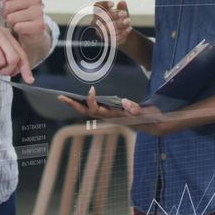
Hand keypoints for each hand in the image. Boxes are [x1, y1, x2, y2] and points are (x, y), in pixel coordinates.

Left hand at [0, 0, 46, 37]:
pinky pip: (18, 27)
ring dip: (10, 22)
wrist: (33, 28)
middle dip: (4, 13)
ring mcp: (40, 12)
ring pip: (12, 17)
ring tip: (16, 21)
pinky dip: (17, 29)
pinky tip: (22, 28)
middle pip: (8, 5)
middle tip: (9, 15)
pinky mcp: (40, 25)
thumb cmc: (20, 9)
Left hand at [57, 88, 171, 134]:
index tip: (91, 89)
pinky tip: (77, 98)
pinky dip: (84, 103)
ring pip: (88, 111)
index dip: (91, 101)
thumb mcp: (147, 114)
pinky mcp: (110, 112)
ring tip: (63, 97)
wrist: (154, 124)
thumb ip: (137, 110)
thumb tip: (126, 103)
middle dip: (73, 105)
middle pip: (86, 112)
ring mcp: (108, 115)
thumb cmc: (150, 118)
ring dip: (75, 104)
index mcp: (115, 116)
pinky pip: (93, 108)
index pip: (97, 111)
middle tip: (60, 96)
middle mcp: (109, 116)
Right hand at [92, 0, 131, 46]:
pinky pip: (113, 37)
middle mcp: (96, 23)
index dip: (103, 5)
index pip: (96, 8)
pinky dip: (122, 33)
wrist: (122, 33)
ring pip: (106, 29)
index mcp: (98, 14)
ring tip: (128, 21)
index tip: (113, 4)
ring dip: (118, 24)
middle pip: (101, 18)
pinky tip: (129, 29)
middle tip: (124, 13)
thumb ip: (122, 8)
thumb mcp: (122, 12)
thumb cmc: (119, 20)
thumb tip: (122, 2)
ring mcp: (100, 33)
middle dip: (113, 15)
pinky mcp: (107, 41)